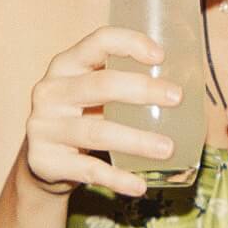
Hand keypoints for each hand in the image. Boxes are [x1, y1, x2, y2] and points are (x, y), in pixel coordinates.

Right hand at [20, 33, 181, 207]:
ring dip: (136, 140)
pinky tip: (140, 185)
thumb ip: (121, 84)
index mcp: (65, 65)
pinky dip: (117, 178)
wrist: (41, 161)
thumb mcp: (91, 93)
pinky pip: (88, 170)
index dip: (129, 43)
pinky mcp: (45, 160)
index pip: (97, 42)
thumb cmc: (80, 117)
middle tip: (177, 98)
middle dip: (142, 89)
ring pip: (97, 132)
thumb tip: (186, 87)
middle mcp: (50, 91)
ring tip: (167, 148)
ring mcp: (44, 127)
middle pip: (100, 84)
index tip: (161, 56)